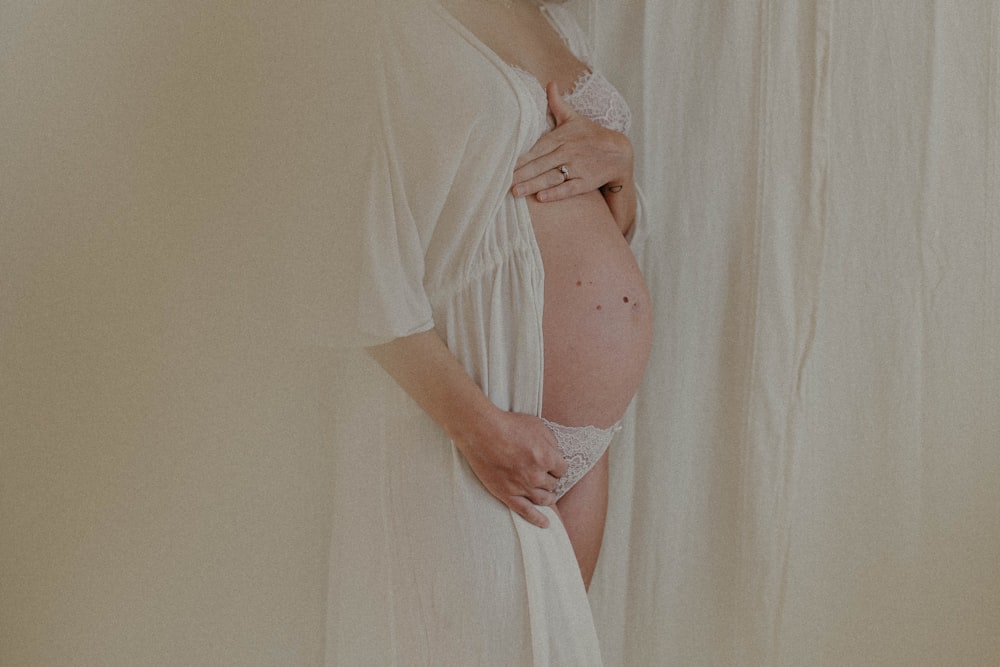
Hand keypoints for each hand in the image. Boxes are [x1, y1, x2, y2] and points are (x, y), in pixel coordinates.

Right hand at [454, 410, 567, 527]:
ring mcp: (522, 487)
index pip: (563, 470)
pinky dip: (537, 519)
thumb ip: (551, 441)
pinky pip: (525, 511)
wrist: (482, 431)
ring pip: (543, 499)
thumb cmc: (508, 424)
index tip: (553, 464)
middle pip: (553, 484)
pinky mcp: (507, 494)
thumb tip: (556, 452)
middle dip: (551, 480)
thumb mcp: (537, 425)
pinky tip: (545, 524)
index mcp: (547, 457)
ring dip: (548, 497)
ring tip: (548, 496)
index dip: (558, 466)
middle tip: (547, 477)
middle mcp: (537, 475)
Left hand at [511, 81, 633, 202]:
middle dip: (522, 173)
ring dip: (534, 185)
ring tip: (516, 192)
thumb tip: (550, 83)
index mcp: (562, 137)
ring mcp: (578, 168)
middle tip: (504, 181)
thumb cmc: (591, 135)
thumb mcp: (574, 118)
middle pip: (541, 164)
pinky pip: (569, 189)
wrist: (619, 152)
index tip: (506, 163)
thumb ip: (557, 103)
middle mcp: (569, 152)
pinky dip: (556, 193)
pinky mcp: (586, 182)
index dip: (522, 156)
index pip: (538, 147)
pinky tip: (542, 198)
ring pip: (552, 177)